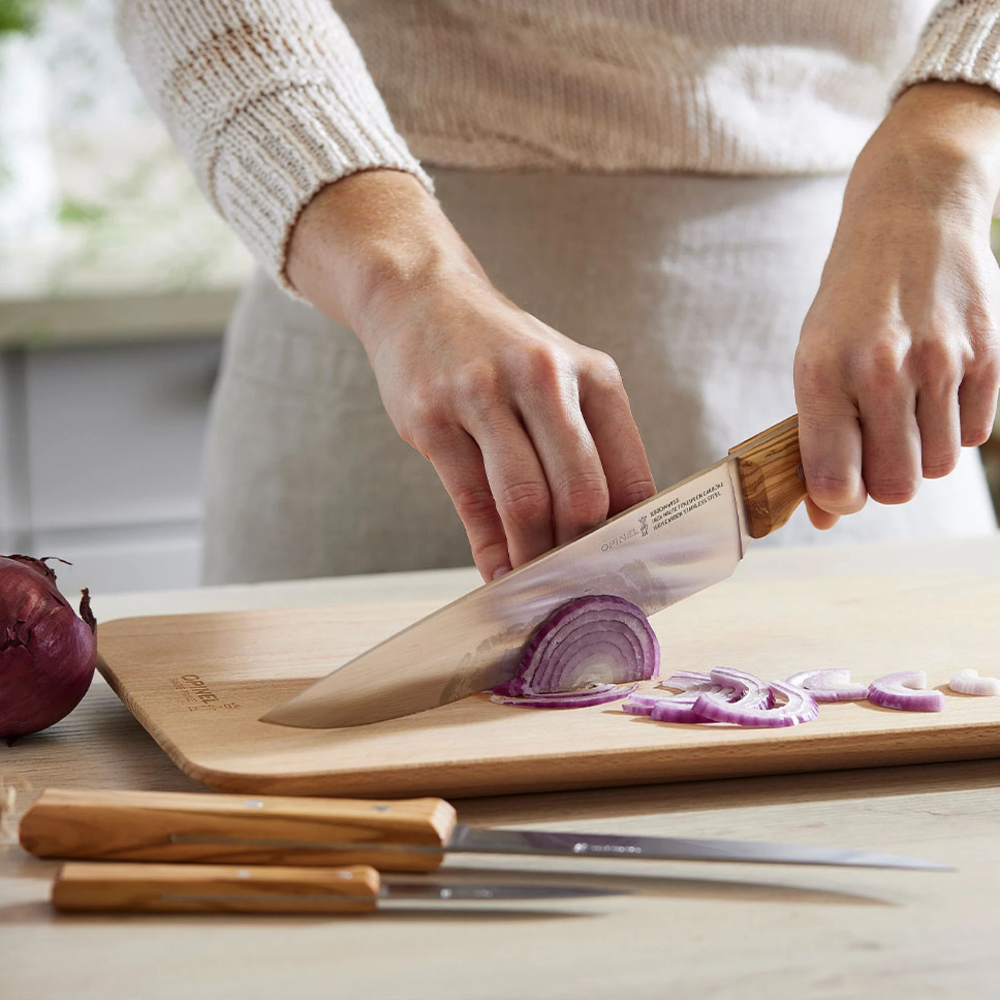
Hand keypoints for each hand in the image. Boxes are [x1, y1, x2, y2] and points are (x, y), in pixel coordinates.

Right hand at [287, 170, 655, 579]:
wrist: (421, 297)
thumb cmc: (501, 353)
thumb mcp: (561, 379)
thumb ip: (586, 446)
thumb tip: (604, 534)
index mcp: (593, 376)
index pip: (629, 476)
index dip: (629, 536)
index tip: (623, 573)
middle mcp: (544, 378)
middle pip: (580, 492)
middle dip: (580, 553)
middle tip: (577, 585)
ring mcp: (483, 395)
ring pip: (523, 500)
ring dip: (533, 557)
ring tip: (536, 582)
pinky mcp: (432, 417)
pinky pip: (470, 501)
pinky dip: (489, 548)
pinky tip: (498, 571)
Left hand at [794, 82, 999, 528]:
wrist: (911, 214)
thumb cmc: (851, 301)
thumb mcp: (815, 357)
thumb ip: (818, 437)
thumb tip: (826, 516)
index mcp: (822, 373)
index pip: (836, 481)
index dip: (839, 500)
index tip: (841, 488)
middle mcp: (880, 370)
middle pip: (896, 487)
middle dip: (885, 481)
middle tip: (877, 450)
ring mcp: (939, 361)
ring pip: (939, 467)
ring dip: (922, 454)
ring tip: (906, 413)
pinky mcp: (987, 353)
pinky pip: (975, 436)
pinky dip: (956, 428)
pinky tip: (937, 392)